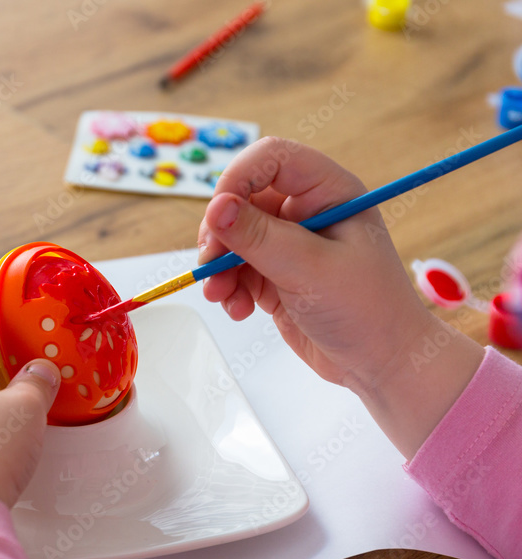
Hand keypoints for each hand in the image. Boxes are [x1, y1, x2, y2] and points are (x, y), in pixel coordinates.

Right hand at [198, 137, 482, 457]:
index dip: (239, 178)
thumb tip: (216, 208)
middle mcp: (306, 212)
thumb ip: (259, 237)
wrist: (383, 364)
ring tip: (222, 295)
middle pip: (242, 198)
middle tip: (211, 263)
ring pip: (232, 236)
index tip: (217, 215)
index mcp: (329, 192)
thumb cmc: (367, 311)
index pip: (271, 158)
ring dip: (218, 265)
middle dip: (220, 232)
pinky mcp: (274, 274)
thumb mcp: (310, 270)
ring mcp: (288, 244)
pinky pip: (235, 269)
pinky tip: (239, 309)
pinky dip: (227, 287)